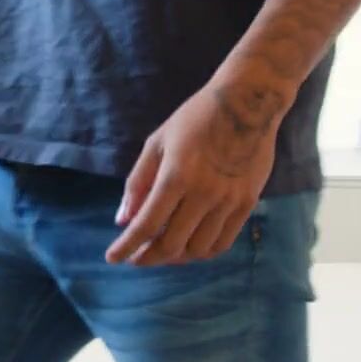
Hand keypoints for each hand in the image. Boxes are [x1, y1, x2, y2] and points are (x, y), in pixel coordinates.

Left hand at [106, 80, 282, 266]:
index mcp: (175, 176)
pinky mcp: (248, 203)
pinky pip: (223, 242)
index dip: (126, 246)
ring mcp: (228, 201)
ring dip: (175, 257)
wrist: (248, 103)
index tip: (112, 258)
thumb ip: (138, 183)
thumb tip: (123, 220)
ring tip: (163, 250)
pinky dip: (202, 252)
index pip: (146, 225)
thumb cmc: (196, 118)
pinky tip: (190, 246)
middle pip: (171, 245)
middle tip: (137, 256)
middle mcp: (203, 194)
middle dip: (148, 257)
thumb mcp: (157, 142)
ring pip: (198, 249)